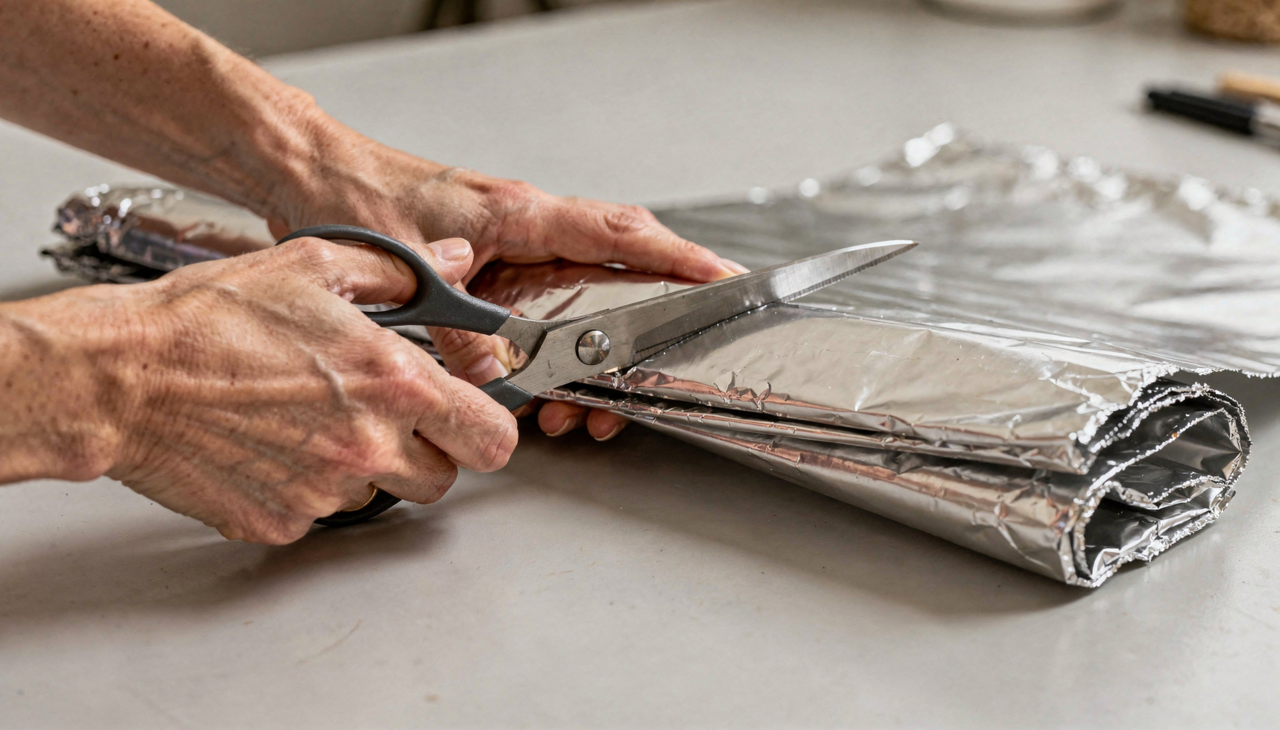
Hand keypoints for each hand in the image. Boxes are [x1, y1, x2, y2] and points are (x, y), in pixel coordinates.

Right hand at [6, 235, 515, 543]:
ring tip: (313, 422)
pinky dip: (304, 488)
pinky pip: (317, 514)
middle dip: (426, 454)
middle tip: (387, 420)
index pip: (492, 439)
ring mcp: (324, 492)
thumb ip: (404, 271)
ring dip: (363, 470)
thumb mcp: (315, 266)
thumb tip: (457, 261)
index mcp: (393, 384)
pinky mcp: (279, 521)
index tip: (468, 419)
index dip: (486, 429)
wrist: (124, 376)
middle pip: (443, 481)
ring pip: (378, 498)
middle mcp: (367, 446)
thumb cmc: (209, 318)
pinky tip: (271, 445)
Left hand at [265, 135, 746, 441]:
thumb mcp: (408, 274)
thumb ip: (456, 330)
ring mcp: (512, 249)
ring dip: (592, 360)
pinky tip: (542, 394)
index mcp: (518, 215)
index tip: (719, 278)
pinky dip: (554, 357)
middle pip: (617, 272)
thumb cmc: (355, 199)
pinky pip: (545, 312)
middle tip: (652, 374)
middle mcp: (525, 229)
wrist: (313, 179)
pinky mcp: (492, 269)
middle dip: (644, 328)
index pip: (617, 234)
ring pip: (584, 301)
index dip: (675, 258)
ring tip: (582, 409)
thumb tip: (489, 379)